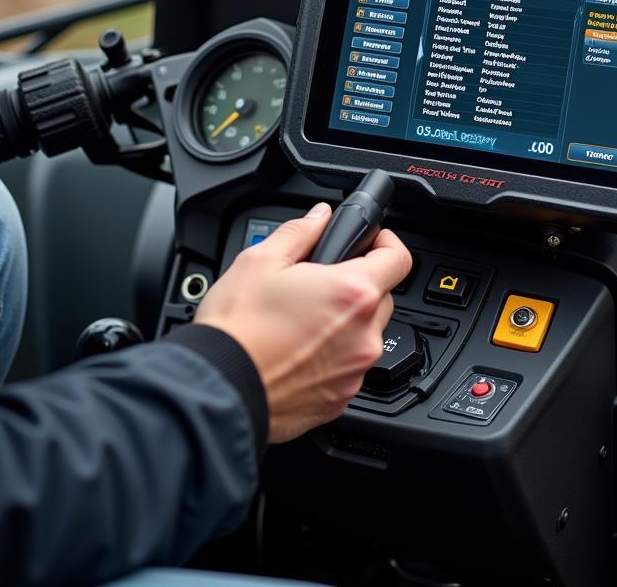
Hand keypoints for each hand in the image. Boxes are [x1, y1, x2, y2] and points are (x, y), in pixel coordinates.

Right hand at [193, 203, 411, 442]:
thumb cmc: (236, 329)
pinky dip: (333, 356)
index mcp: (352, 293)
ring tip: (302, 320)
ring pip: (366, 334)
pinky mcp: (341, 399)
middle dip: (359, 285)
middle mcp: (364, 335)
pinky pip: (349, 367)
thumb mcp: (260, 260)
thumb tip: (319, 217)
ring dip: (346, 323)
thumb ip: (300, 232)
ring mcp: (354, 371)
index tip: (372, 242)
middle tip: (320, 284)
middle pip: (382, 298)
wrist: (218, 388)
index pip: (398, 258)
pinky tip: (298, 349)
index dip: (386, 243)